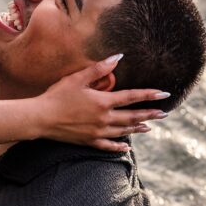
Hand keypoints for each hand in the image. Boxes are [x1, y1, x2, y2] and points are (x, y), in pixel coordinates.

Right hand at [36, 55, 170, 151]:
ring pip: (123, 131)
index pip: (132, 97)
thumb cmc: (57, 95)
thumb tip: (118, 57)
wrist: (40, 118)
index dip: (149, 95)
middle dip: (150, 114)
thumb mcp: (77, 78)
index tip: (164, 94)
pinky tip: (126, 147)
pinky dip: (119, 146)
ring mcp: (97, 132)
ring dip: (137, 128)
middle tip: (164, 113)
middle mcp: (104, 119)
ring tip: (149, 126)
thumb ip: (99, 69)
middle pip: (132, 117)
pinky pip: (108, 146)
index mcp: (103, 102)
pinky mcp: (88, 141)